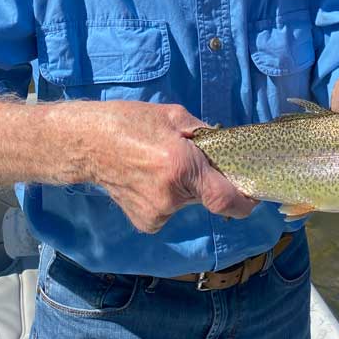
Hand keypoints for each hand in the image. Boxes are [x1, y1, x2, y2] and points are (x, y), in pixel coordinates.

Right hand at [62, 100, 255, 233]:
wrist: (86, 144)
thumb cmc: (128, 122)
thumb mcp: (173, 116)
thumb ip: (203, 134)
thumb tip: (224, 145)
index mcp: (181, 166)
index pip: (226, 199)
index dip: (245, 201)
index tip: (252, 196)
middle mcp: (172, 196)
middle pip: (206, 194)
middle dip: (204, 179)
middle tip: (185, 159)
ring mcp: (157, 213)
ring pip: (187, 201)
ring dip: (183, 187)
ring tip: (158, 166)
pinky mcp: (147, 222)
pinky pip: (169, 210)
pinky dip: (166, 196)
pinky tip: (147, 179)